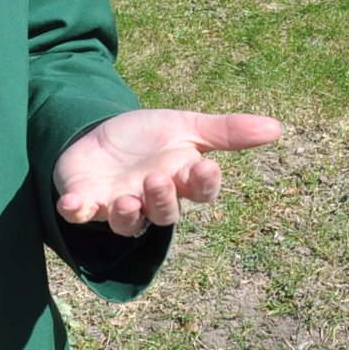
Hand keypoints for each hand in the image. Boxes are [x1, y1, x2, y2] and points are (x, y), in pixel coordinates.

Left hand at [54, 110, 284, 235]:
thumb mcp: (186, 126)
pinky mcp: (84, 202)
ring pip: (127, 223)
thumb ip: (227, 131)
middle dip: (163, 198)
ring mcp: (117, 205)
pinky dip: (76, 211)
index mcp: (180, 179)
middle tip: (157, 178)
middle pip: (165, 212)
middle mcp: (151, 200)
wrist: (100, 135)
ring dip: (127, 215)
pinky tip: (71, 205)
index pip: (200, 190)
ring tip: (127, 200)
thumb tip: (277, 128)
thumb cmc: (148, 138)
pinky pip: (79, 214)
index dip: (204, 183)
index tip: (207, 167)